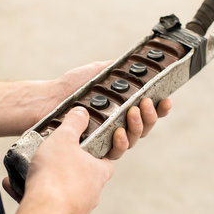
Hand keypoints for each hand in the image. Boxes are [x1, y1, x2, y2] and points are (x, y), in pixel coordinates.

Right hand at [4, 107, 113, 213]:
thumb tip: (82, 112)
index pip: (106, 162)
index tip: (83, 148)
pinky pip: (45, 205)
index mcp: (98, 174)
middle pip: (82, 178)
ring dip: (46, 183)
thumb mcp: (64, 138)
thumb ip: (74, 123)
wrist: (43, 213)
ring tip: (26, 171)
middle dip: (65, 168)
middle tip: (48, 158)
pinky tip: (14, 185)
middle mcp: (92, 194)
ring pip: (62, 193)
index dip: (96, 154)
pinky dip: (31, 195)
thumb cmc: (57, 176)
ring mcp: (77, 210)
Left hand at [50, 61, 172, 159]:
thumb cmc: (69, 87)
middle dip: (151, 115)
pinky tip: (119, 132)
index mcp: (121, 107)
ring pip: (134, 139)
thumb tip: (135, 62)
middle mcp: (118, 123)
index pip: (147, 111)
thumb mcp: (96, 71)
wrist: (47, 100)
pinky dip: (122, 143)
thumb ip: (116, 68)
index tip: (166, 100)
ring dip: (139, 126)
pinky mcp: (96, 149)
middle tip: (147, 103)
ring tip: (134, 112)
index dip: (160, 108)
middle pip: (145, 126)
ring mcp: (108, 137)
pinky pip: (116, 152)